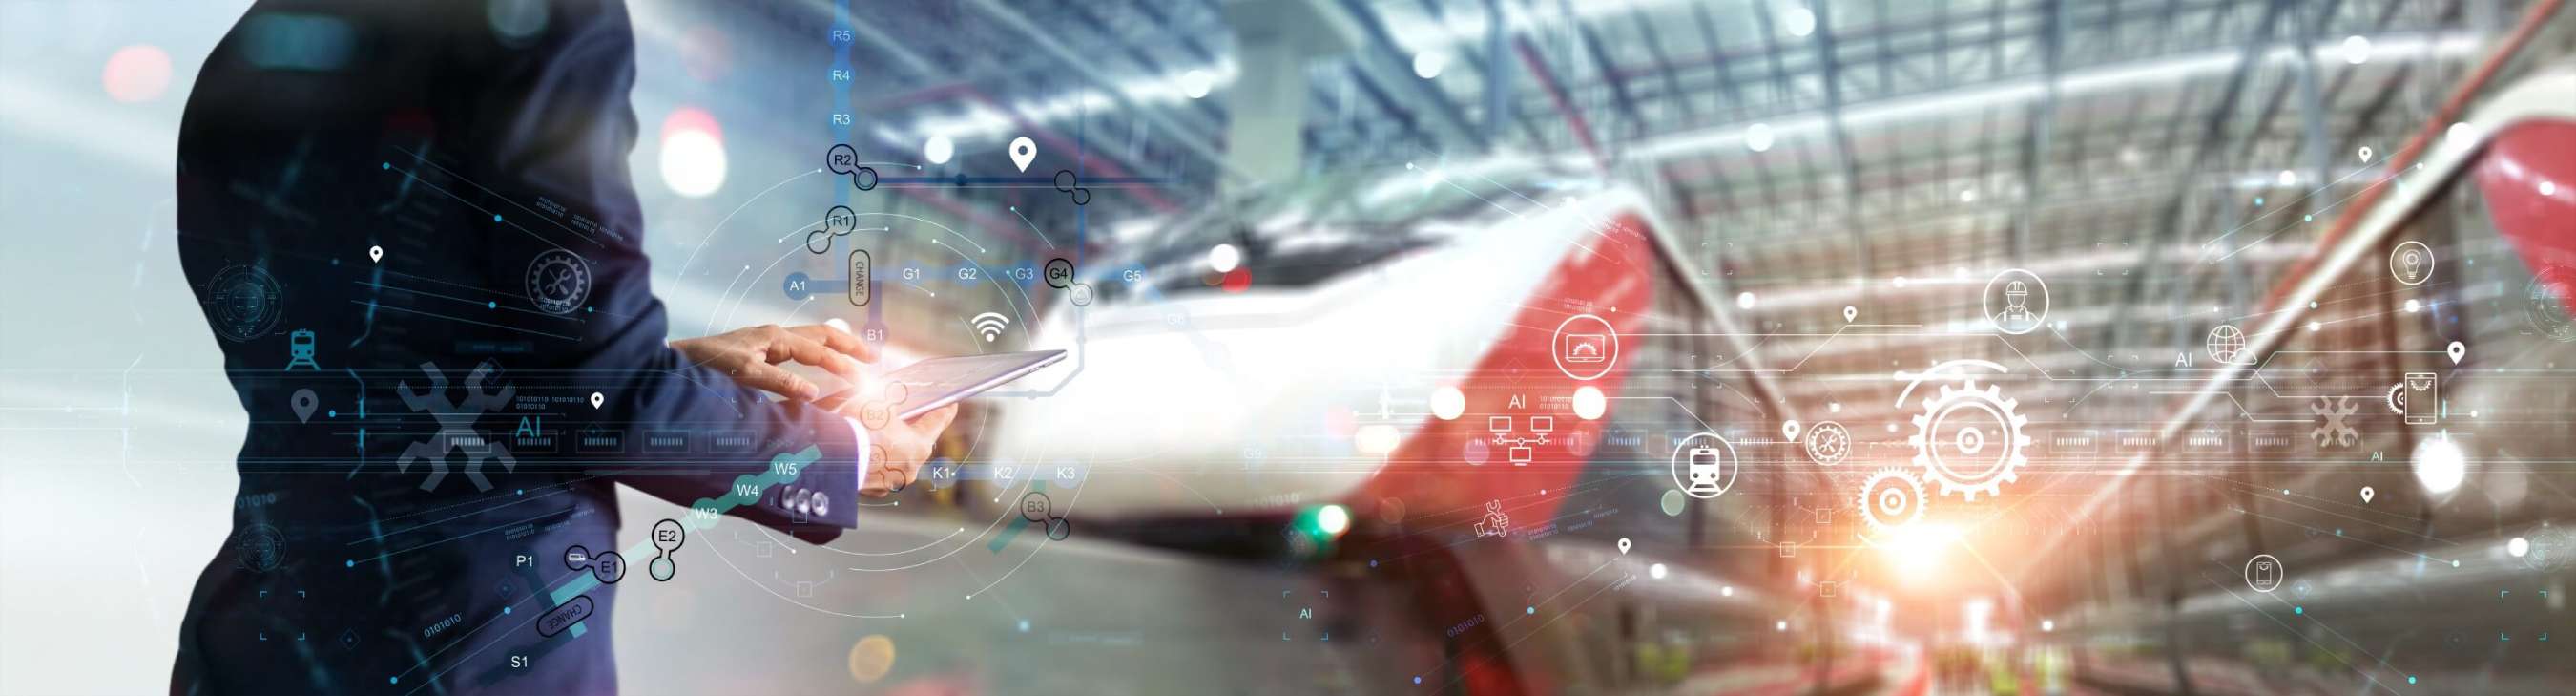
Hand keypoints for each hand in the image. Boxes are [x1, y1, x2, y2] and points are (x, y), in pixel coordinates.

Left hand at [670, 324, 876, 398]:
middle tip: (875, 359)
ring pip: (812, 338)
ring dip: (836, 346)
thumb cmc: (707, 365)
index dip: (843, 365)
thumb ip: (780, 382)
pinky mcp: (761, 351)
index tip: (863, 381)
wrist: (676, 360)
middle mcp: (775, 335)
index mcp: (775, 337)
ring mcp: (769, 341)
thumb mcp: (744, 374)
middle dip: (850, 345)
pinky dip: (819, 353)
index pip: (819, 350)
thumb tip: (815, 391)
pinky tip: (822, 364)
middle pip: (823, 334)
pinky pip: (800, 348)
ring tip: (857, 358)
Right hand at [853, 402, 956, 496]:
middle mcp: (910, 468)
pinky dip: (875, 458)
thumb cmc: (856, 428)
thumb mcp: (876, 401)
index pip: (938, 421)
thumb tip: (888, 392)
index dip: (945, 409)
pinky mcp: (874, 489)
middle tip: (908, 412)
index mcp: (919, 445)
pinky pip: (879, 469)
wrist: (828, 458)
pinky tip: (865, 447)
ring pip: (897, 457)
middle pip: (917, 441)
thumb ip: (889, 396)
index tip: (951, 404)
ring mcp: (892, 481)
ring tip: (878, 429)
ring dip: (891, 444)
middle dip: (911, 426)